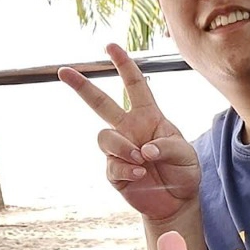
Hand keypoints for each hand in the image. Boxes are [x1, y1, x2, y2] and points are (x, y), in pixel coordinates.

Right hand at [58, 45, 201, 225]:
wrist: (177, 202)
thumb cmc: (184, 171)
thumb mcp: (186, 154)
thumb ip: (167, 146)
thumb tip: (143, 149)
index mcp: (149, 116)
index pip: (135, 85)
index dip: (124, 65)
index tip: (110, 46)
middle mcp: (129, 129)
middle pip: (100, 103)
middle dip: (82, 86)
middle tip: (63, 71)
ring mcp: (119, 150)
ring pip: (104, 137)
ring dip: (121, 147)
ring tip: (141, 161)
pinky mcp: (114, 172)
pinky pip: (111, 165)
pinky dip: (126, 169)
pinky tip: (140, 174)